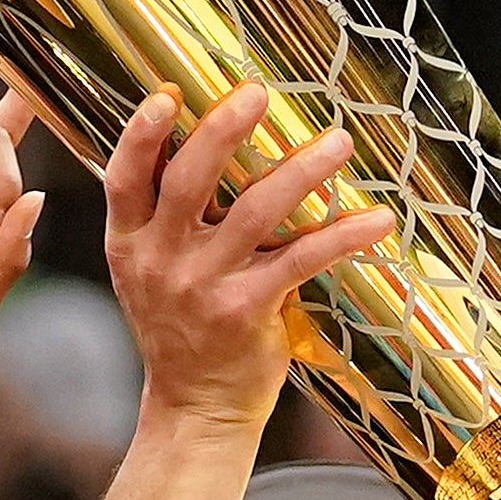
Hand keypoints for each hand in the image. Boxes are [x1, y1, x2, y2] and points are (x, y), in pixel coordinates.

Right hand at [103, 83, 394, 429]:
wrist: (195, 406)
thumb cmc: (180, 328)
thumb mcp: (149, 270)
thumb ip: (165, 218)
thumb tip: (206, 142)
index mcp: (129, 242)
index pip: (124, 177)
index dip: (141, 134)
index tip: (166, 94)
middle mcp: (159, 260)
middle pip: (188, 181)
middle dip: (223, 130)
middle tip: (257, 92)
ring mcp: (202, 286)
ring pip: (255, 213)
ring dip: (302, 171)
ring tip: (338, 142)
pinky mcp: (246, 311)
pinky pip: (299, 261)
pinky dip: (341, 236)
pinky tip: (375, 221)